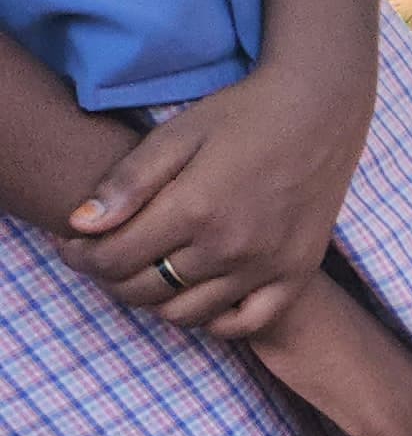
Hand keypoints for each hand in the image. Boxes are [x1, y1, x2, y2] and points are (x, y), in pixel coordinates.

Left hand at [63, 57, 371, 338]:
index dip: (78, 256)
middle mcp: (230, 248)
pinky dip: (212, 319)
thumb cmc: (242, 115)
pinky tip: (198, 292)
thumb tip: (80, 224)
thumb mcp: (175, 135)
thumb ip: (128, 182)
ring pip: (187, 312)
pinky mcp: (295, 275)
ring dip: (154, 298)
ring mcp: (267, 267)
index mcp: (194, 209)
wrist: (320, 111)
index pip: (113, 259)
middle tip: (103, 254)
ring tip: (147, 269)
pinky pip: (244, 323)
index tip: (68, 243)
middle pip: (144, 290)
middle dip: (108, 277)